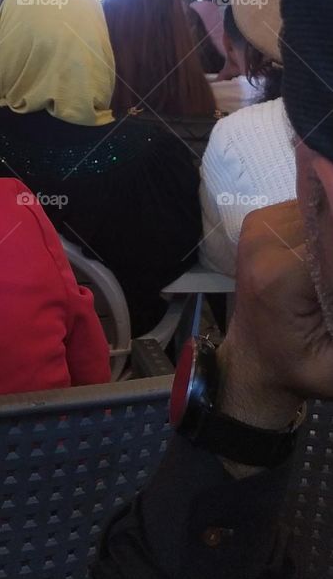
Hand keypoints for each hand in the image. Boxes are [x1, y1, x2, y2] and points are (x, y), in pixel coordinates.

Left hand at [218, 201, 332, 433]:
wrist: (254, 362)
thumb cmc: (298, 369)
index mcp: (279, 276)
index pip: (332, 238)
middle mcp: (263, 241)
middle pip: (327, 217)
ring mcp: (257, 226)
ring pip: (317, 208)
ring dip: (331, 230)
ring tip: (328, 269)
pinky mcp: (259, 219)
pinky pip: (305, 209)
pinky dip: (322, 224)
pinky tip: (324, 251)